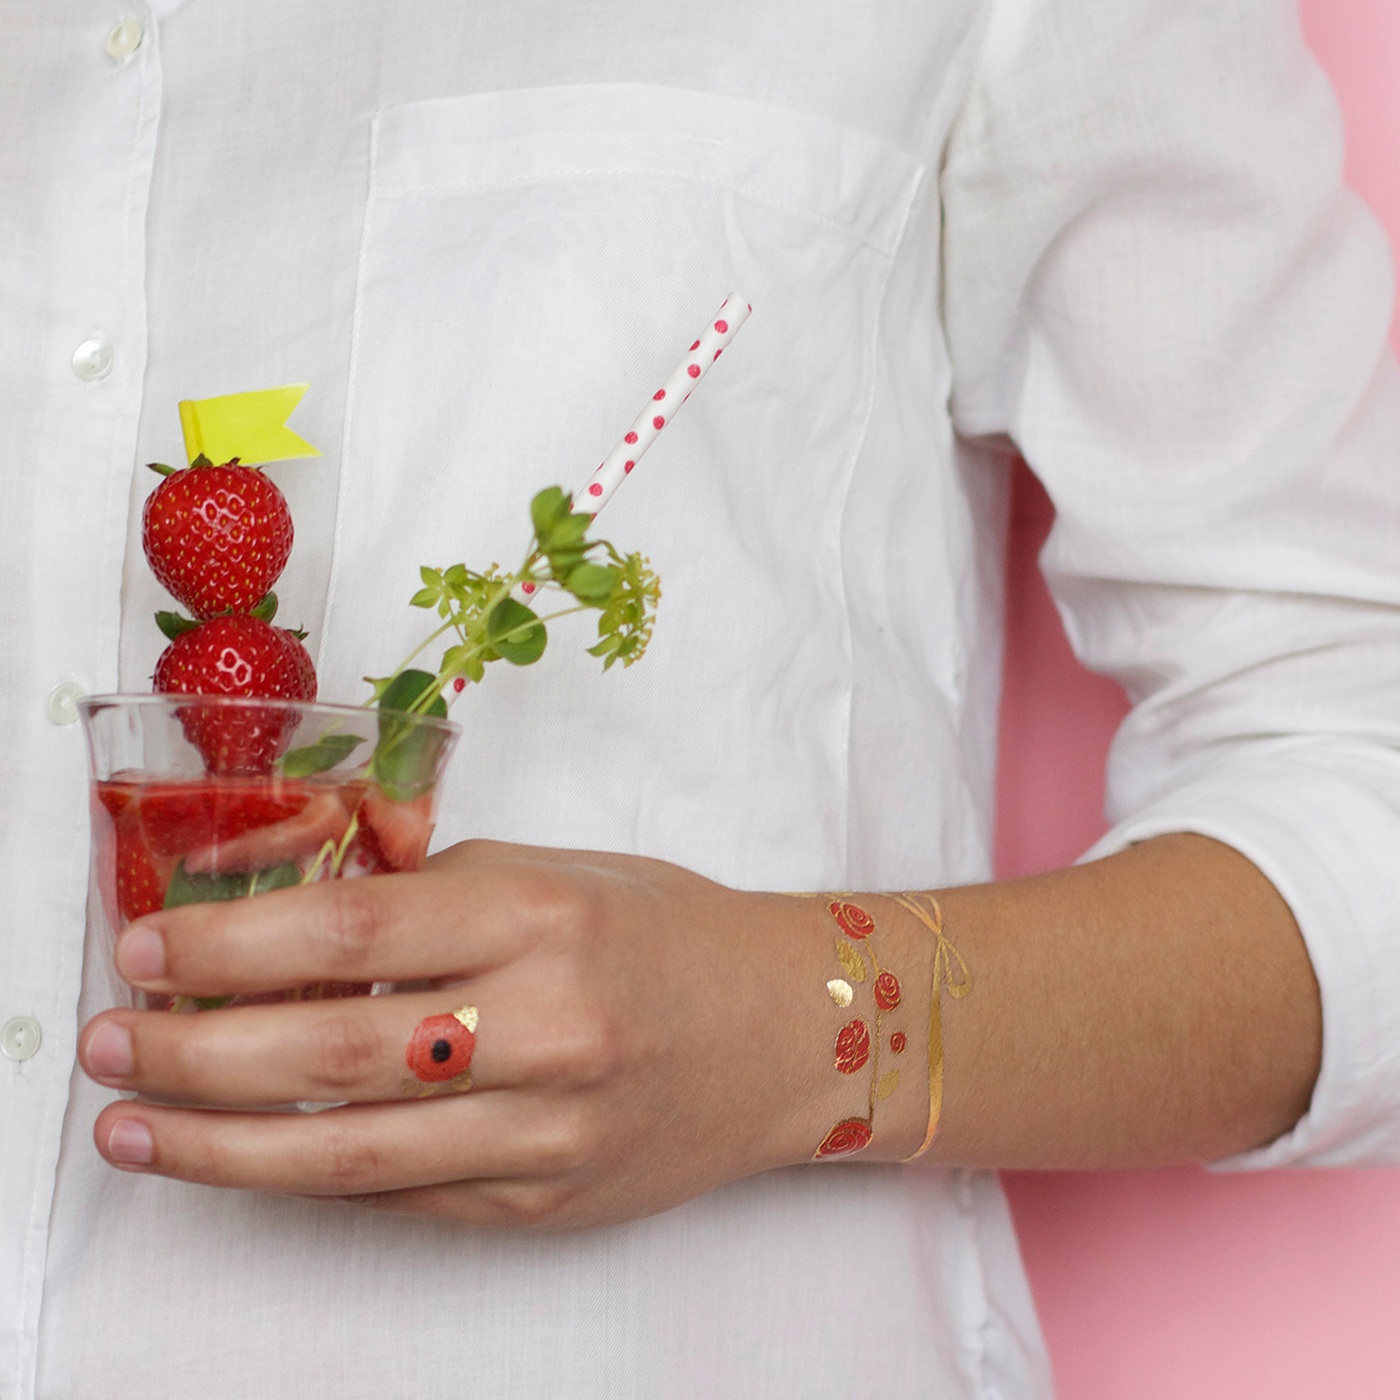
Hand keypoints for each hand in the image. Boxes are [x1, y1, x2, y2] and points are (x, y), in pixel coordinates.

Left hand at [79, 842, 933, 1228]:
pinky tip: (247, 1163)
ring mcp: (548, 1132)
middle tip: (107, 1044)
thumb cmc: (665, 931)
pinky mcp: (547, 1203)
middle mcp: (547, 1027)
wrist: (785, 1031)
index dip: (231, 945)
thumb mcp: (553, 874)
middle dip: (193, 1052)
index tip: (147, 948)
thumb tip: (290, 919)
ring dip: (220, 1146)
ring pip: (348, 1155)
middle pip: (331, 1051)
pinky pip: (402, 1199)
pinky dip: (309, 1182)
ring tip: (132, 1129)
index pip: (352, 932)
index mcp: (544, 917)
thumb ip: (428, 894)